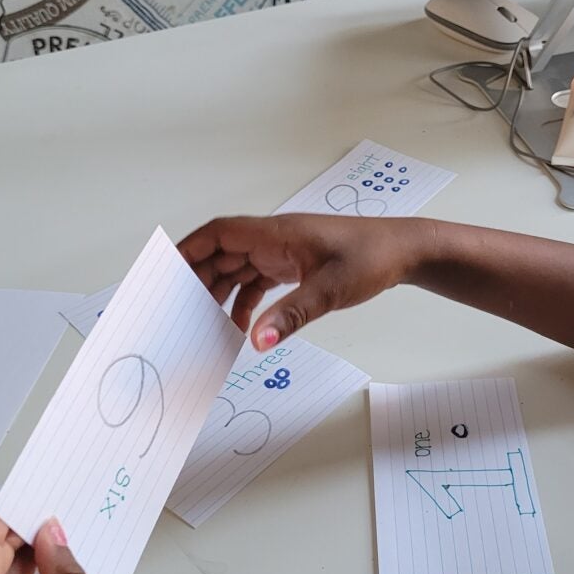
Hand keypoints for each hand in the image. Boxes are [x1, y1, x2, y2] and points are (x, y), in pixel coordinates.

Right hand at [177, 212, 426, 347]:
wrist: (404, 252)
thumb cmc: (372, 256)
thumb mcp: (331, 289)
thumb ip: (293, 315)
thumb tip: (257, 341)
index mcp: (276, 233)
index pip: (219, 233)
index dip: (189, 249)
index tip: (168, 272)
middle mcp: (273, 239)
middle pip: (221, 254)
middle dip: (198, 280)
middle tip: (179, 311)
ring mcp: (283, 253)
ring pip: (237, 270)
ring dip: (219, 294)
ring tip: (203, 325)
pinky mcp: (293, 267)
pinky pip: (257, 283)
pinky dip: (245, 303)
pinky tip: (241, 328)